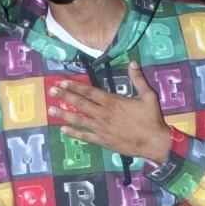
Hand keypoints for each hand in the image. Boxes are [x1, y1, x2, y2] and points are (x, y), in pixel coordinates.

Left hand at [48, 61, 171, 165]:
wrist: (153, 142)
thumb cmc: (151, 119)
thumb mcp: (148, 96)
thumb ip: (138, 79)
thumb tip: (133, 63)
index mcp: (112, 101)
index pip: (89, 92)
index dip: (74, 86)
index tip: (62, 82)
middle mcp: (103, 114)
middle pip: (80, 103)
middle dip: (64, 96)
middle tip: (51, 91)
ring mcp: (101, 128)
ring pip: (79, 120)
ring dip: (64, 114)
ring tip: (51, 110)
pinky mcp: (103, 141)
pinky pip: (85, 136)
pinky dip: (74, 133)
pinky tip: (63, 130)